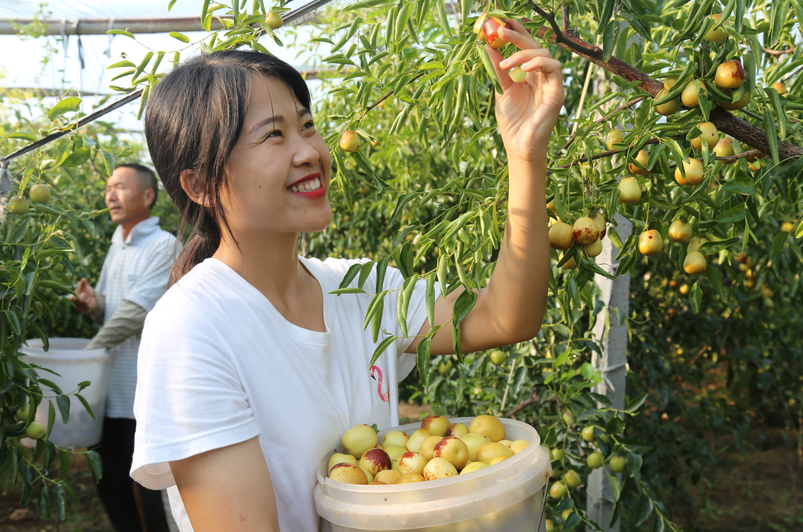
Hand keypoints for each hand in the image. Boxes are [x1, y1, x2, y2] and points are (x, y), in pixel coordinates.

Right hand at [71, 278, 95, 313]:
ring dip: (87, 299)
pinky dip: (90, 303)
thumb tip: (84, 279)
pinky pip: (88, 307)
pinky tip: (90, 301)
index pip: (71, 299)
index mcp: (72, 297)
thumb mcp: (85, 287)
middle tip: (84, 294)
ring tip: (87, 297)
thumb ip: (83, 284)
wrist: (92, 298)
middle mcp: (75, 303)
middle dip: (82, 297)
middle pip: (78, 301)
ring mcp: (79, 307)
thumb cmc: (86, 291)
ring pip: (84, 303)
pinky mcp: (84, 310)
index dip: (73, 298)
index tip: (75, 296)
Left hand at [489, 20, 564, 162]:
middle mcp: (542, 76)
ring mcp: (551, 84)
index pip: (526, 48)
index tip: (501, 23)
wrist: (518, 146)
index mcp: (530, 75)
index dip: (517, 34)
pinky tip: (523, 68)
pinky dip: (539, 63)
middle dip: (518, 36)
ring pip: (545, 54)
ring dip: (524, 53)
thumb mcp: (501, 91)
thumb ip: (497, 69)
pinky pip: (554, 69)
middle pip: (536, 47)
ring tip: (505, 64)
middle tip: (500, 31)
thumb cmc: (512, 122)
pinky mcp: (557, 93)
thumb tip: (487, 46)